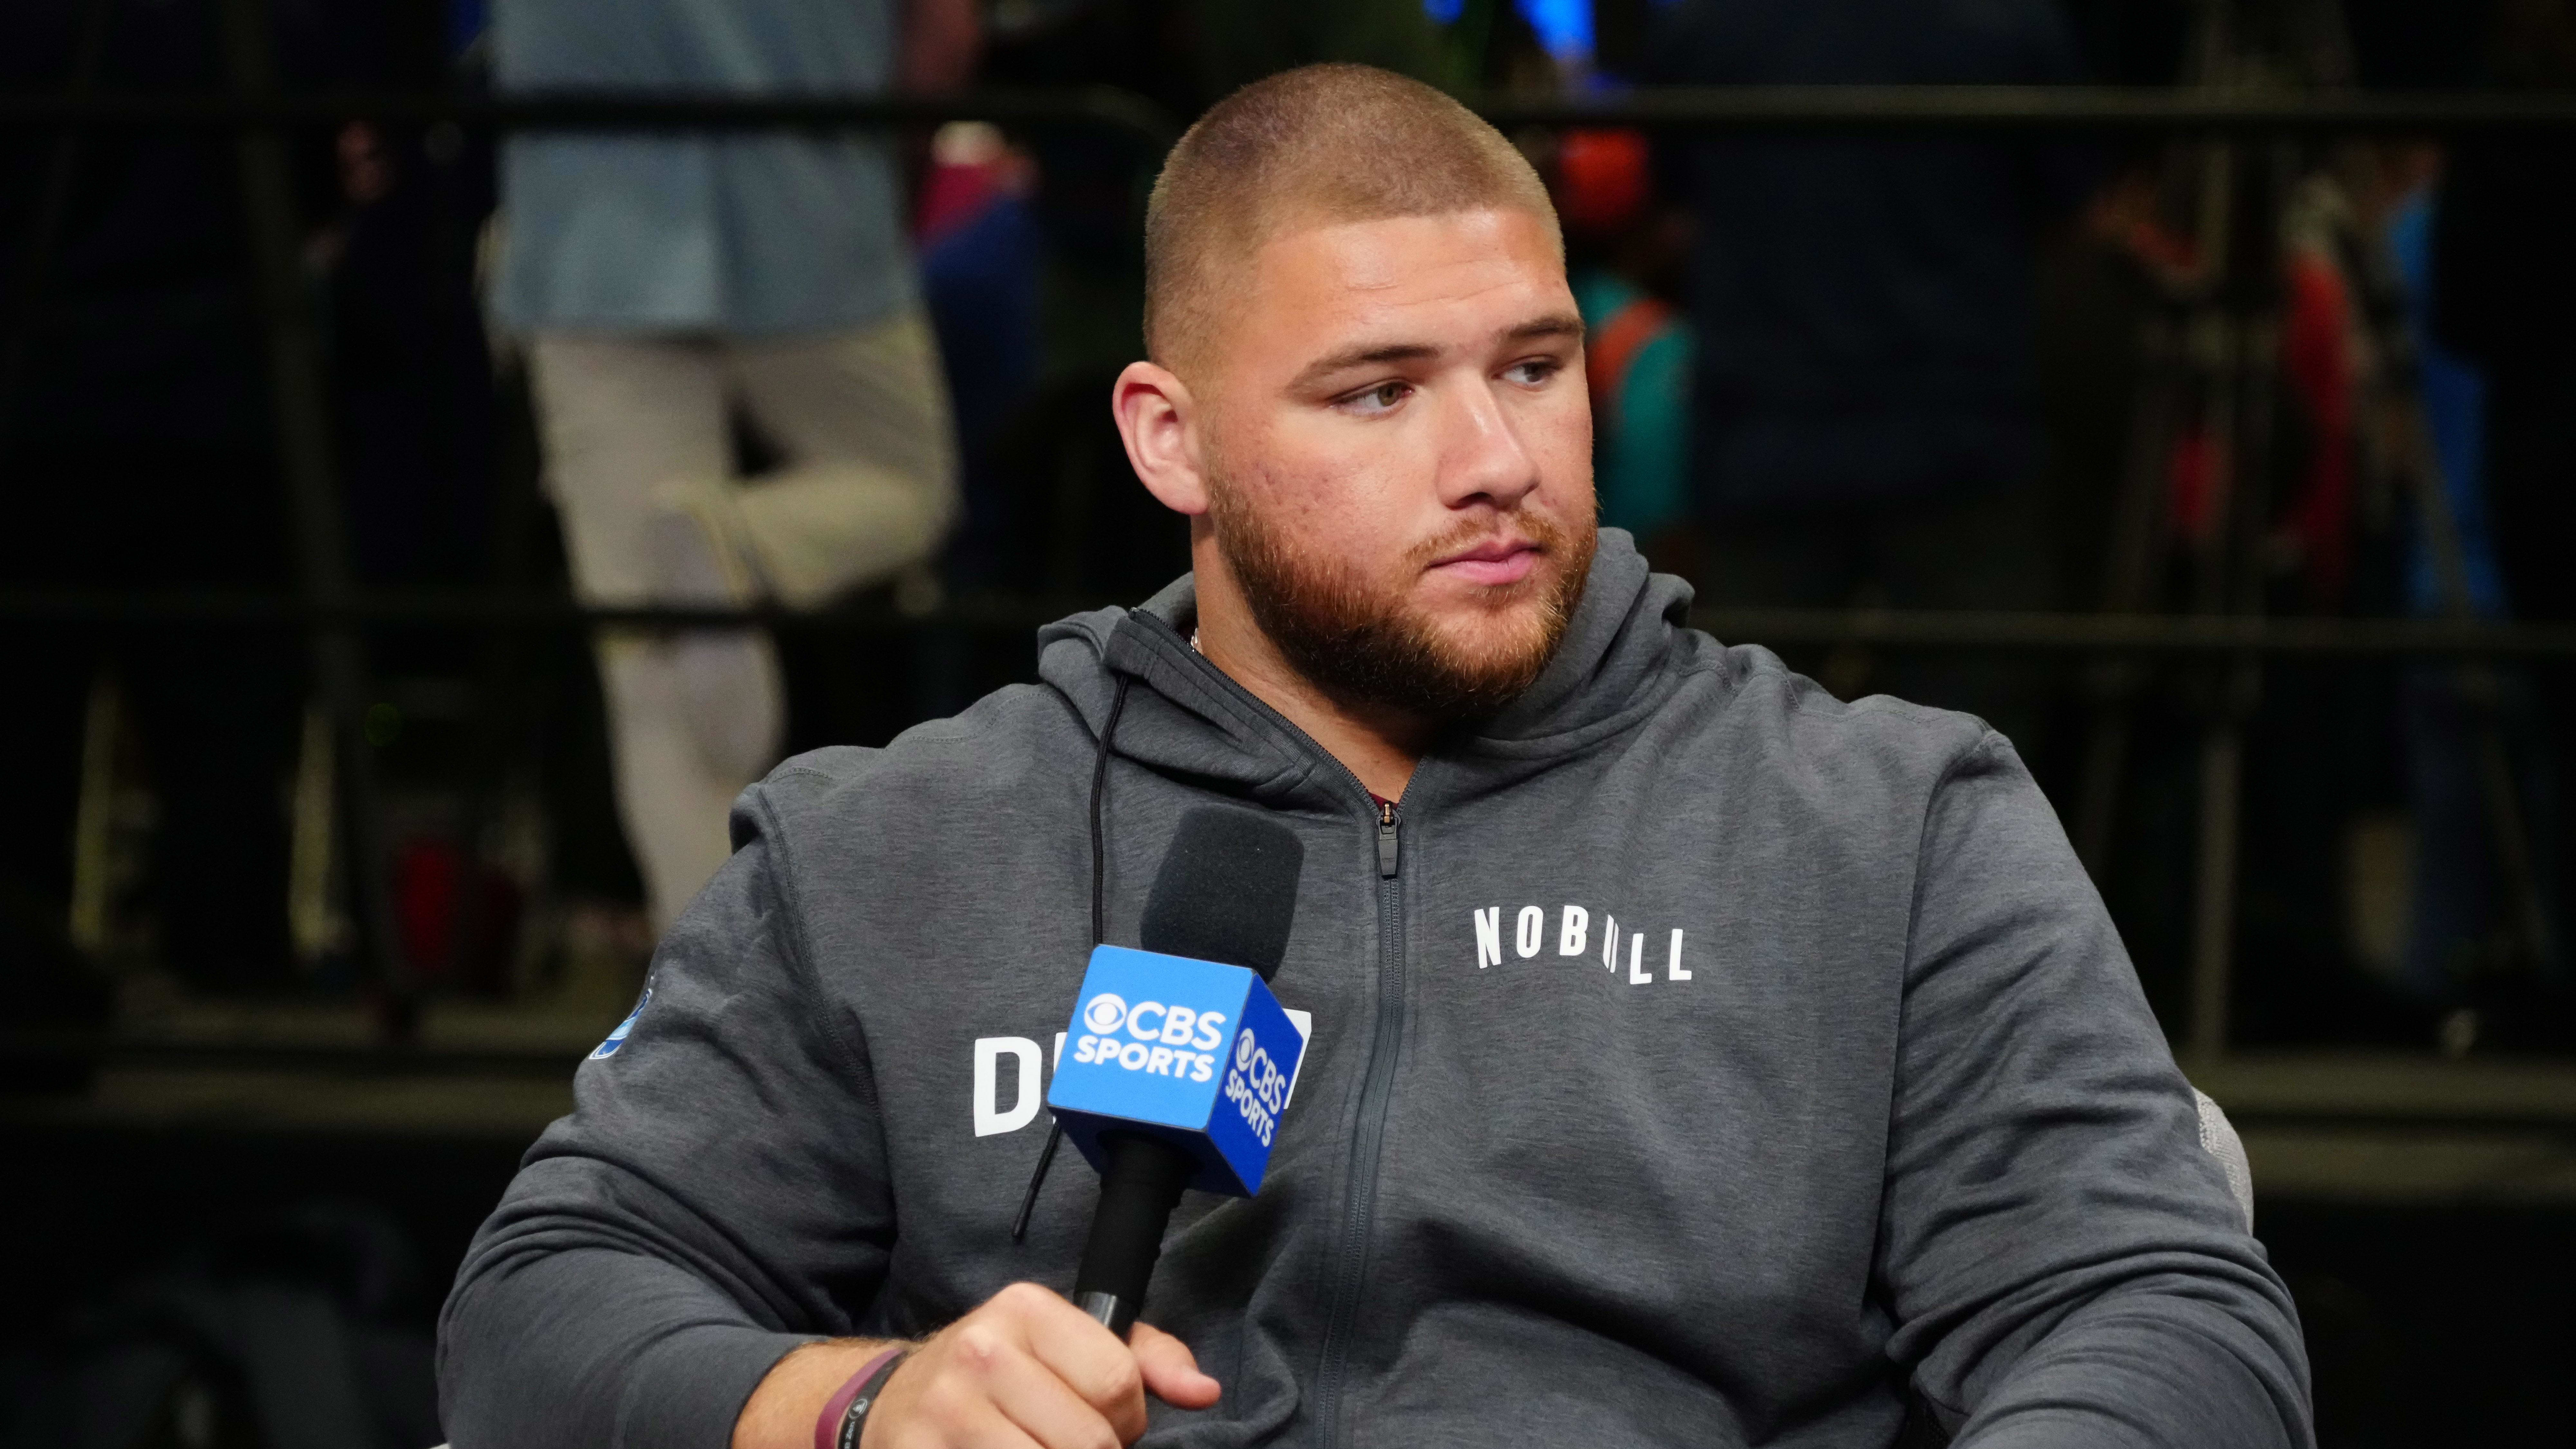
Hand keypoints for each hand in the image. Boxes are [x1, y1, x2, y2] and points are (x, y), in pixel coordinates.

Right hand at [867, 1284, 1218, 1447]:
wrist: (897, 1401)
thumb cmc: (1001, 1373)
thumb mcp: (1070, 1343)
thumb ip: (1146, 1359)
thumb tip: (1203, 1392)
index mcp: (1026, 1309)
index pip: (1118, 1382)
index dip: (1127, 1418)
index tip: (1107, 1420)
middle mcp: (982, 1351)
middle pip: (1089, 1441)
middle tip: (1069, 1445)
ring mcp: (948, 1408)